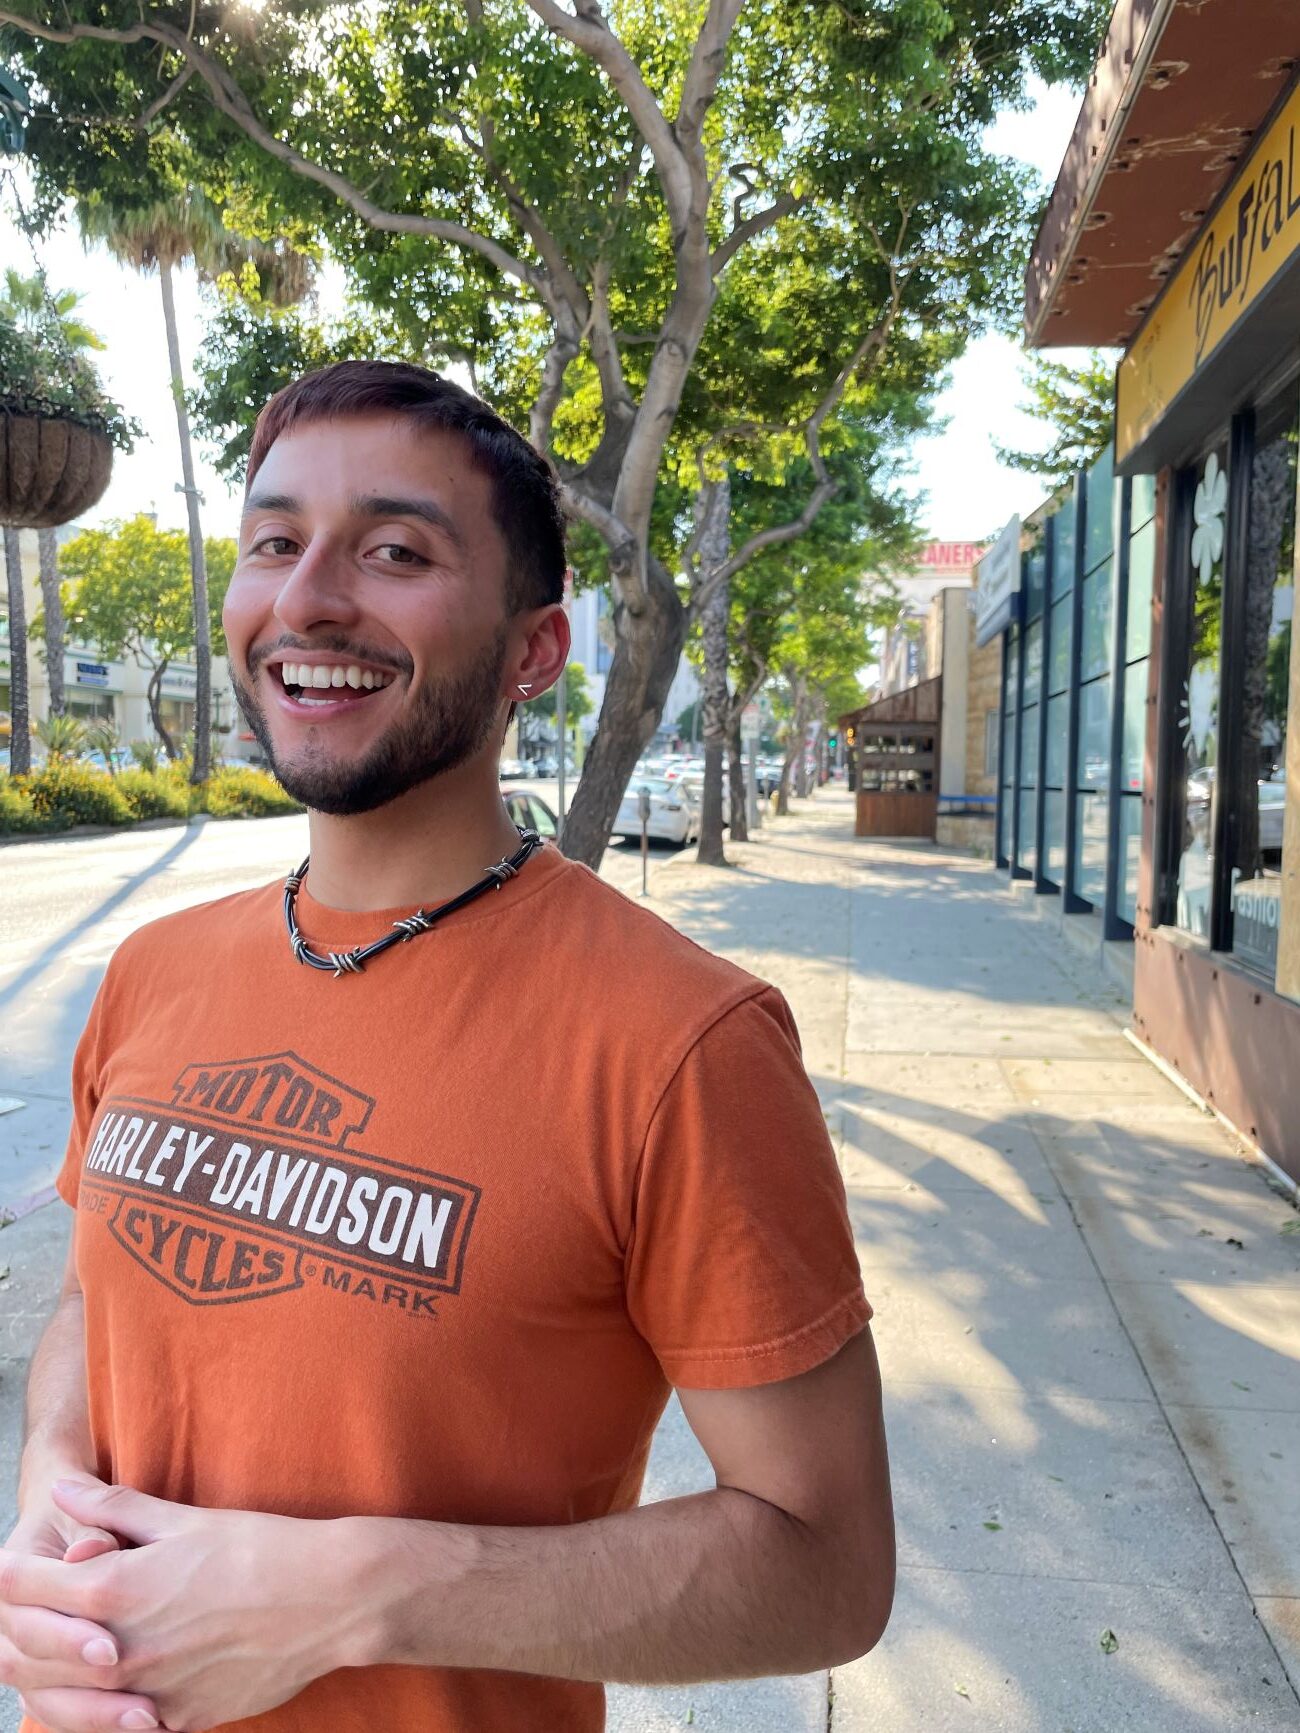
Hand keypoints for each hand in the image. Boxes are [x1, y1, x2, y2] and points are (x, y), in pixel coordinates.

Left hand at [0, 1478, 366, 1732]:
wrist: (328, 1600)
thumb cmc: (259, 1549)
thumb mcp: (183, 1520)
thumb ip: (114, 1508)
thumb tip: (64, 1491)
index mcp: (115, 1590)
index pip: (20, 1589)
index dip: (10, 1575)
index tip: (17, 1568)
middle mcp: (120, 1652)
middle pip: (27, 1655)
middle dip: (17, 1631)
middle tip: (35, 1612)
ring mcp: (146, 1695)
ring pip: (65, 1701)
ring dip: (54, 1676)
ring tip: (70, 1649)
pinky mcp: (177, 1722)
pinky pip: (118, 1725)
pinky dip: (107, 1707)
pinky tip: (122, 1682)